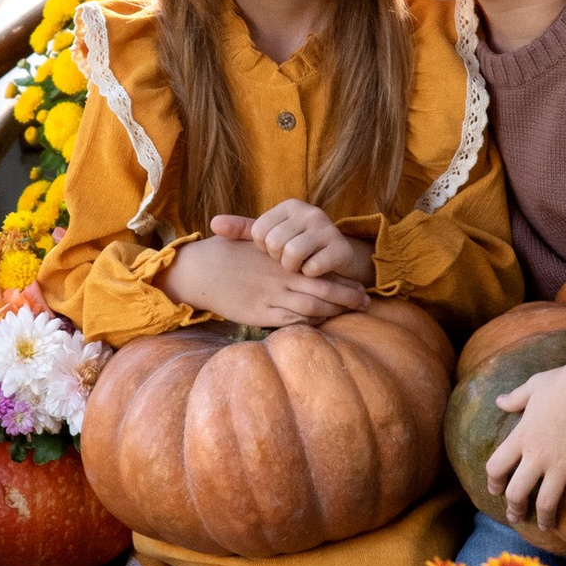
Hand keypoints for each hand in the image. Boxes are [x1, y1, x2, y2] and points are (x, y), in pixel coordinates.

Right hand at [170, 225, 369, 330]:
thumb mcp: (253, 241)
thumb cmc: (226, 253)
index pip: (321, 269)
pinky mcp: (261, 314)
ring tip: (346, 315)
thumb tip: (299, 246)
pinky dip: (309, 324)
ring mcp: (271, 297)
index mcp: (283, 259)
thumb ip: (278, 245)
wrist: (200, 270)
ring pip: (311, 309)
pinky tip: (319, 324)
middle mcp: (281, 278)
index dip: (343, 279)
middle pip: (324, 291)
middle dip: (348, 298)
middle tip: (366, 304)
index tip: (360, 286)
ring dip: (332, 313)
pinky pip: (291, 322)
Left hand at [223, 200, 375, 288]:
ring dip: (292, 269)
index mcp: (289, 206)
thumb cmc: (299, 248)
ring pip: (292, 255)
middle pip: (274, 243)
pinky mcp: (340, 247)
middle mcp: (309, 211)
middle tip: (288, 262)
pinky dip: (310, 275)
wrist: (340, 260)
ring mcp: (327, 228)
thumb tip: (213, 224)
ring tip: (299, 267)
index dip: (263, 249)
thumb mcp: (272, 237)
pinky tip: (314, 272)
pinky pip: (312, 268)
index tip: (276, 252)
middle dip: (278, 260)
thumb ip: (243, 230)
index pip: (258, 231)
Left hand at [483, 363, 565, 531]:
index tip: (496, 489)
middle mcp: (537, 456)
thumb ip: (514, 398)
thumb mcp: (533, 386)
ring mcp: (561, 465)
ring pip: (546, 504)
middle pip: (516, 494)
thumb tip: (499, 400)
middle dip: (515, 509)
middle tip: (517, 515)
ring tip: (546, 525)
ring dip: (544, 519)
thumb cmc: (564, 382)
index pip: (495, 467)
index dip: (493, 482)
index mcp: (521, 437)